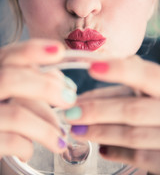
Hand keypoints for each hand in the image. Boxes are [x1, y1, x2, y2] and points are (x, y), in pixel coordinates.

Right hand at [0, 39, 75, 160]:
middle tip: (69, 99)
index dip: (33, 50)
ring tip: (60, 140)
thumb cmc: (4, 114)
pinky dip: (28, 146)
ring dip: (47, 128)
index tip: (58, 51)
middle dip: (46, 87)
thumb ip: (36, 83)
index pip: (9, 55)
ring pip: (18, 115)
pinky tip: (31, 149)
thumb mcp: (15, 93)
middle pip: (11, 78)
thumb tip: (66, 85)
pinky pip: (12, 141)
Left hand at [65, 56, 159, 173]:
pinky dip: (116, 152)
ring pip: (131, 136)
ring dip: (99, 132)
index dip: (121, 71)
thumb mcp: (151, 86)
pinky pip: (139, 157)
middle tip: (70, 111)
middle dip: (97, 110)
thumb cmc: (158, 104)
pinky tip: (101, 148)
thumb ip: (132, 77)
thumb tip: (97, 67)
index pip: (147, 75)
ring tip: (75, 129)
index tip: (93, 67)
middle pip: (132, 111)